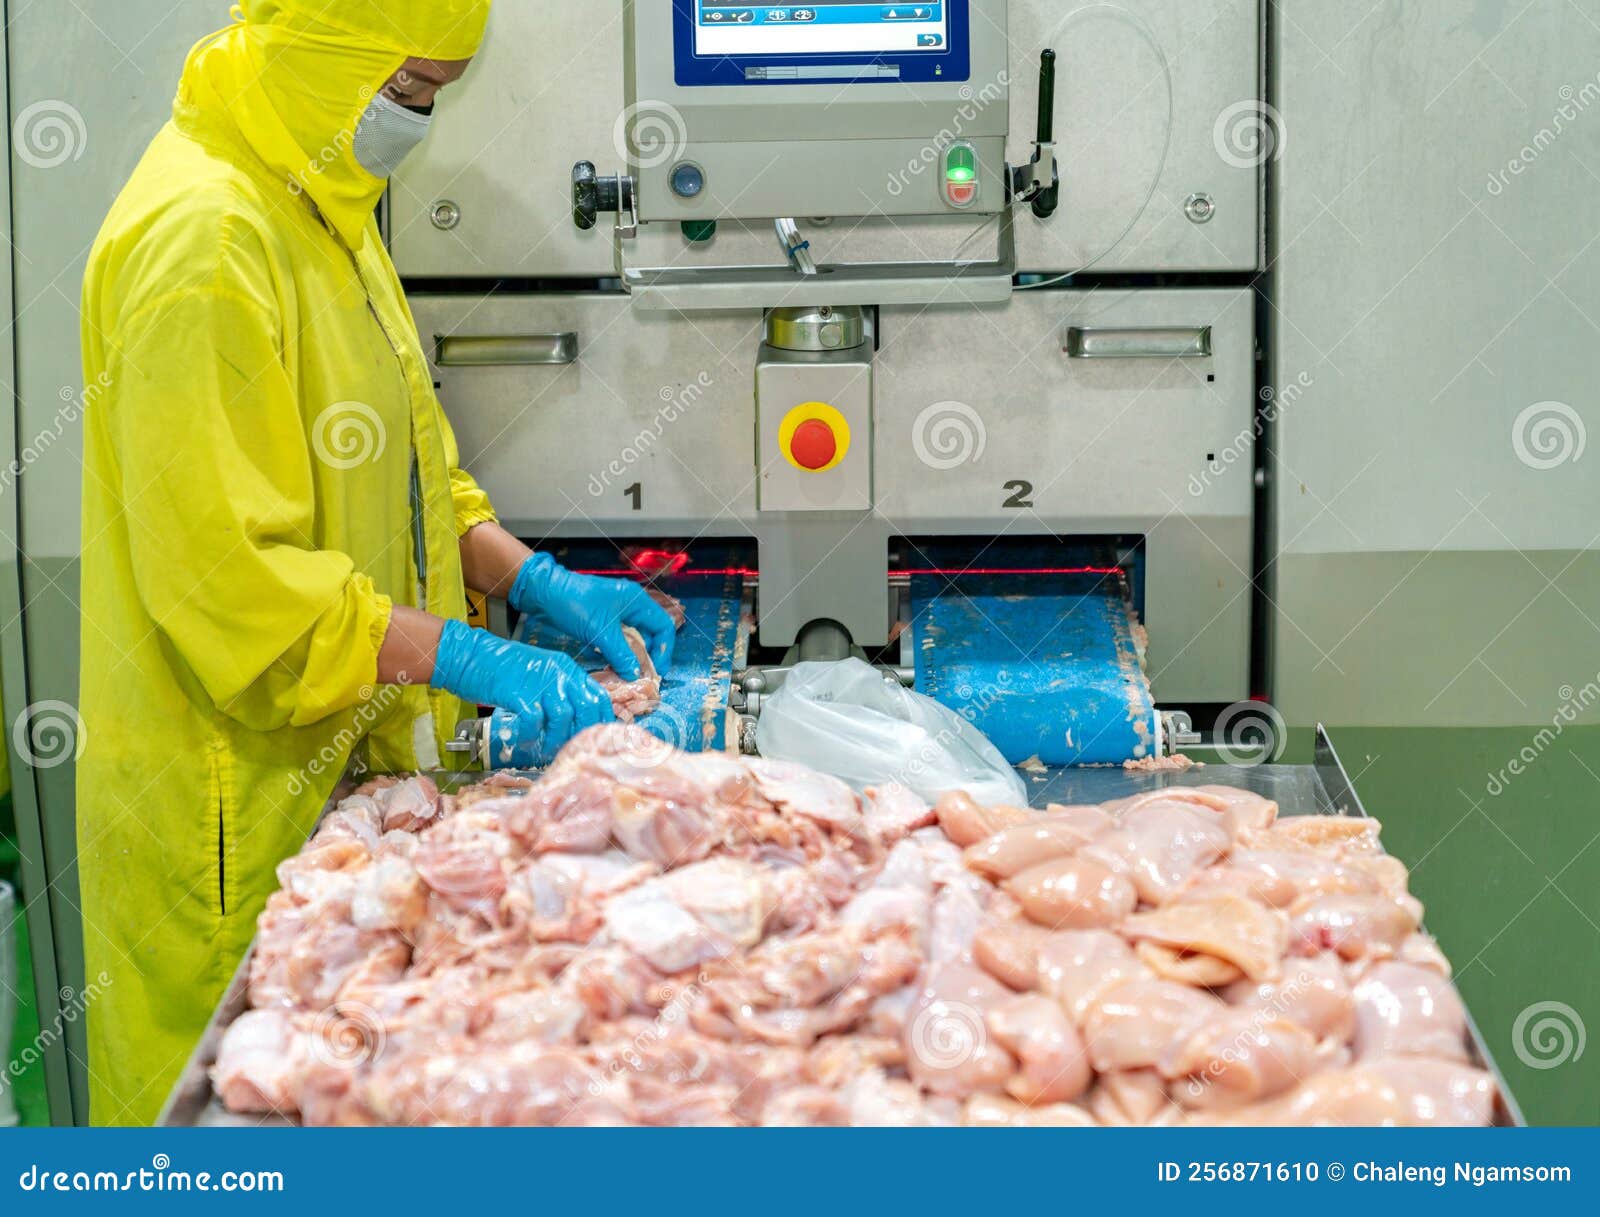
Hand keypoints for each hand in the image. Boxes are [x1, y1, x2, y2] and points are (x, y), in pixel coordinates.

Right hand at [430, 620, 612, 761]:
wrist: (467, 655)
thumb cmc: (499, 667)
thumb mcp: (538, 673)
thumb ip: (557, 690)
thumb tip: (572, 719)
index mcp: (565, 668)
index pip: (598, 696)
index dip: (601, 720)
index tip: (595, 738)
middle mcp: (558, 672)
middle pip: (587, 707)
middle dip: (580, 732)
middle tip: (568, 747)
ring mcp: (539, 681)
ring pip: (564, 717)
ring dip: (555, 739)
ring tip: (544, 748)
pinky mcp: (518, 692)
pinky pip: (534, 721)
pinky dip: (531, 736)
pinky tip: (524, 741)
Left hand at [509, 553, 675, 678]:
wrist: (543, 593)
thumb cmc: (574, 604)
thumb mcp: (601, 632)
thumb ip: (621, 654)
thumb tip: (635, 675)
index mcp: (636, 601)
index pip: (664, 626)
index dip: (664, 649)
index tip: (658, 670)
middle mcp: (631, 605)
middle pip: (651, 634)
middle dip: (649, 655)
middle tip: (643, 676)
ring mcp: (617, 613)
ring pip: (634, 638)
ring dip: (633, 656)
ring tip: (629, 674)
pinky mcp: (603, 621)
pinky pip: (619, 640)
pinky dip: (619, 653)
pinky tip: (614, 666)